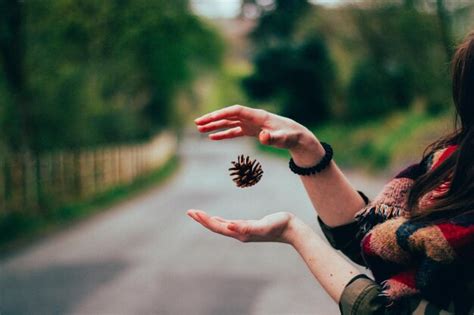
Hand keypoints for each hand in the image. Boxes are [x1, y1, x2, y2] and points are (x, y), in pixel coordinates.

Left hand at [187, 209, 295, 243]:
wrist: (291, 230)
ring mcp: (243, 231)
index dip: (205, 220)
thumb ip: (247, 227)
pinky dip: (220, 222)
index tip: (194, 212)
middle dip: (202, 220)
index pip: (218, 226)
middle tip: (189, 212)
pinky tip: (218, 220)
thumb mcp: (263, 225)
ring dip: (209, 221)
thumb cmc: (279, 225)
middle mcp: (239, 233)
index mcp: (240, 232)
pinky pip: (229, 225)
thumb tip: (230, 226)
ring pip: (221, 226)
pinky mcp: (248, 228)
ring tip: (198, 215)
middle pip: (216, 227)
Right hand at [194, 105, 318, 151]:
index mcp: (257, 116)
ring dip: (215, 125)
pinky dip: (223, 134)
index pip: (236, 111)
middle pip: (228, 115)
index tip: (208, 118)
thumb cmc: (291, 136)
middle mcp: (252, 117)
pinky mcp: (251, 131)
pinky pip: (234, 131)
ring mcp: (251, 124)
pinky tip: (213, 137)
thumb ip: (274, 138)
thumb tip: (262, 138)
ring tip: (200, 129)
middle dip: (212, 118)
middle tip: (197, 123)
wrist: (297, 137)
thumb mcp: (284, 139)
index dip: (222, 113)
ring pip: (229, 122)